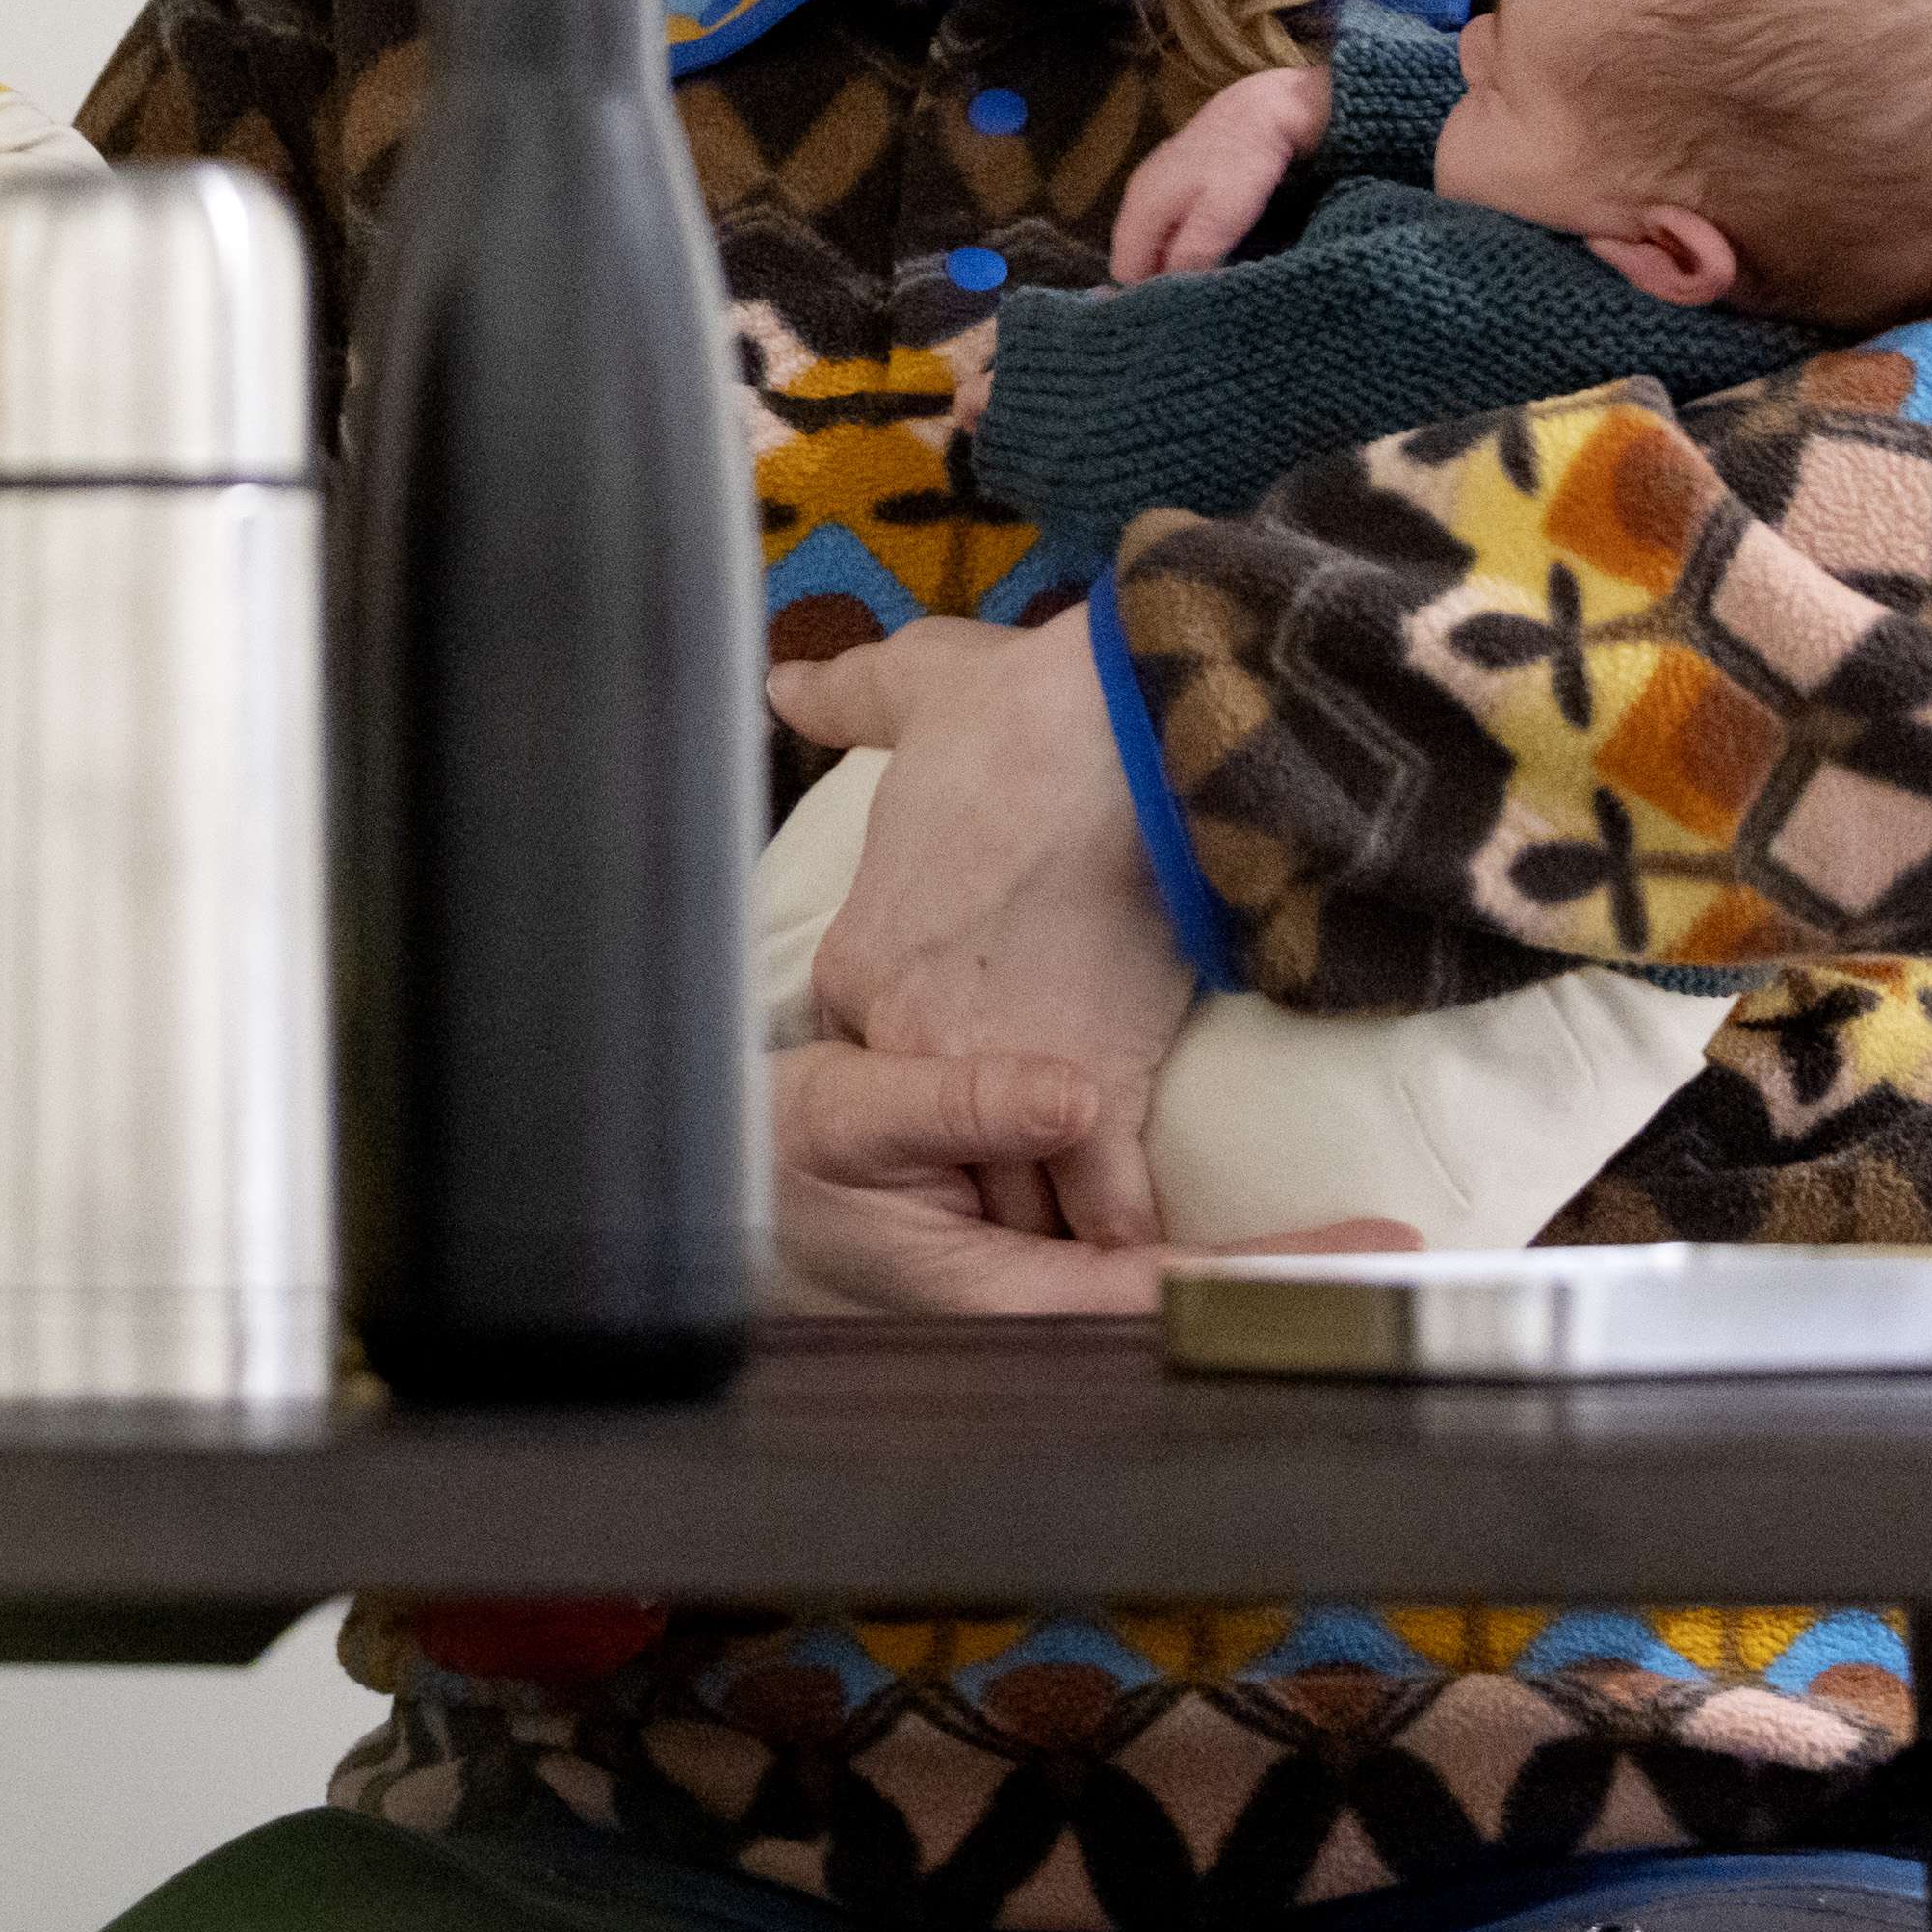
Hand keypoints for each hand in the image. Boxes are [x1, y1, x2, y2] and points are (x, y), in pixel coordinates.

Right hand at [767, 1048, 1409, 1314]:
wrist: (738, 1176)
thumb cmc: (781, 1151)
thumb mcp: (845, 1110)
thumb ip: (951, 1105)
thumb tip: (1070, 1096)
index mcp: (991, 1293)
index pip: (1158, 1298)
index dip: (1265, 1280)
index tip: (1363, 1254)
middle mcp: (1031, 1312)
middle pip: (1188, 1313)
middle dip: (1296, 1290)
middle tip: (1408, 1253)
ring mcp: (1043, 1295)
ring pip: (1176, 1302)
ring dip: (1268, 1278)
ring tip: (1370, 1252)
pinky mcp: (1046, 1264)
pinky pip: (1147, 1270)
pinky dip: (1219, 1259)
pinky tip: (1280, 1247)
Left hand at [773, 619, 1197, 1255]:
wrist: (1141, 741)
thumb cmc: (1026, 713)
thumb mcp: (915, 688)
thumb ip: (844, 700)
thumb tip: (787, 680)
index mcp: (862, 960)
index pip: (871, 1053)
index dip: (920, 1063)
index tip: (964, 1075)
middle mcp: (914, 1038)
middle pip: (935, 1144)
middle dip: (977, 1167)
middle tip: (1021, 1184)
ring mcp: (1001, 1077)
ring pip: (1014, 1188)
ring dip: (1049, 1213)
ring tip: (1081, 1250)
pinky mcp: (1095, 1094)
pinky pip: (1104, 1199)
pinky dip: (1125, 1226)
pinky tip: (1145, 1252)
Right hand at [1105, 67, 1336, 284]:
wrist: (1262, 108)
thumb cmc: (1244, 164)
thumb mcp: (1223, 216)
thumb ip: (1191, 255)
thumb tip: (1169, 293)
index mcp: (1141, 207)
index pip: (1126, 270)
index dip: (1150, 293)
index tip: (1185, 307)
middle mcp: (1137, 195)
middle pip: (1135, 255)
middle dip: (1160, 278)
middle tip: (1201, 293)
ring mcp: (1152, 183)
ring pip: (1150, 239)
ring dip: (1172, 259)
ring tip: (1209, 270)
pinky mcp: (1171, 178)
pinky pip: (1164, 223)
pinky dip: (1179, 238)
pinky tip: (1209, 240)